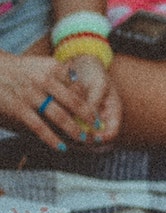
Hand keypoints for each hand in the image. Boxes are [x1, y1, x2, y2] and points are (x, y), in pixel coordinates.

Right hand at [0, 51, 116, 149]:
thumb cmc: (19, 71)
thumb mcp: (42, 65)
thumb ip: (60, 73)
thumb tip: (80, 84)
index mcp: (53, 70)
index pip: (79, 88)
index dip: (90, 103)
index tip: (100, 115)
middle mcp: (45, 81)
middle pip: (74, 103)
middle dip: (89, 118)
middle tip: (99, 130)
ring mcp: (32, 96)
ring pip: (60, 116)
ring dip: (75, 130)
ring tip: (84, 140)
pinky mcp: (19, 109)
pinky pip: (40, 127)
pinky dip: (52, 139)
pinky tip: (62, 147)